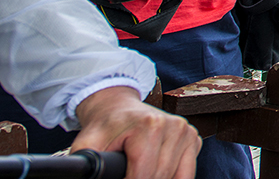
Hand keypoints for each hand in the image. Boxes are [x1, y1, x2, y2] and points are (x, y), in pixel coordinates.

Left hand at [72, 86, 199, 178]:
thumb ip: (86, 165)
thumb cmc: (105, 126)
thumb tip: (87, 177)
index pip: (142, 174)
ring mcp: (186, 132)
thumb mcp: (87, 145)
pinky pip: (186, 173)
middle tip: (126, 175)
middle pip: (159, 177)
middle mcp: (174, 126)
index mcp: (150, 126)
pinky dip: (172, 178)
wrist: (119, 106)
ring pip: (174, 178)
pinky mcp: (193, 138)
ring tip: (138, 172)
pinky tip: (156, 172)